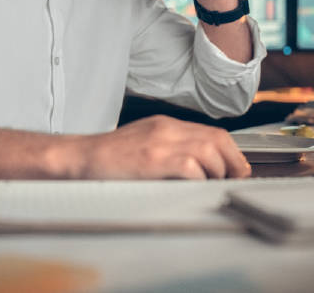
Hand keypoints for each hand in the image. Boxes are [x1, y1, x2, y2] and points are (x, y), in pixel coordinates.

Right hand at [76, 115, 250, 178]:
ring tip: (211, 185)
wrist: (79, 157)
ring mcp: (159, 143)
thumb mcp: (144, 143)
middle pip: (217, 139)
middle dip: (232, 162)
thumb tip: (200, 168)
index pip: (212, 133)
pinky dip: (198, 179)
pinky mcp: (151, 160)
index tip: (234, 169)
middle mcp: (166, 129)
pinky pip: (189, 167)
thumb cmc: (108, 157)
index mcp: (165, 125)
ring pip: (208, 151)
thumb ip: (170, 149)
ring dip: (216, 172)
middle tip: (232, 180)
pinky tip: (192, 187)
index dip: (231, 153)